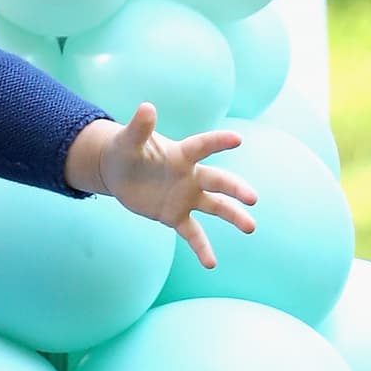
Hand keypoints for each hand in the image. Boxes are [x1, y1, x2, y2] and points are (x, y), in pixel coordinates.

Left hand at [98, 103, 256, 269]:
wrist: (118, 172)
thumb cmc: (126, 150)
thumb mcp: (129, 140)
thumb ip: (140, 127)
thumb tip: (146, 107)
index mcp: (181, 154)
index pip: (203, 146)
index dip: (218, 142)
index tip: (237, 139)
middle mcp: (190, 176)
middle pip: (218, 181)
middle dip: (235, 189)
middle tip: (252, 198)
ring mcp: (186, 197)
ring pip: (215, 207)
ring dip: (233, 216)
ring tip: (250, 227)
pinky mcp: (175, 216)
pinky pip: (193, 233)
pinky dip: (201, 248)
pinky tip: (211, 263)